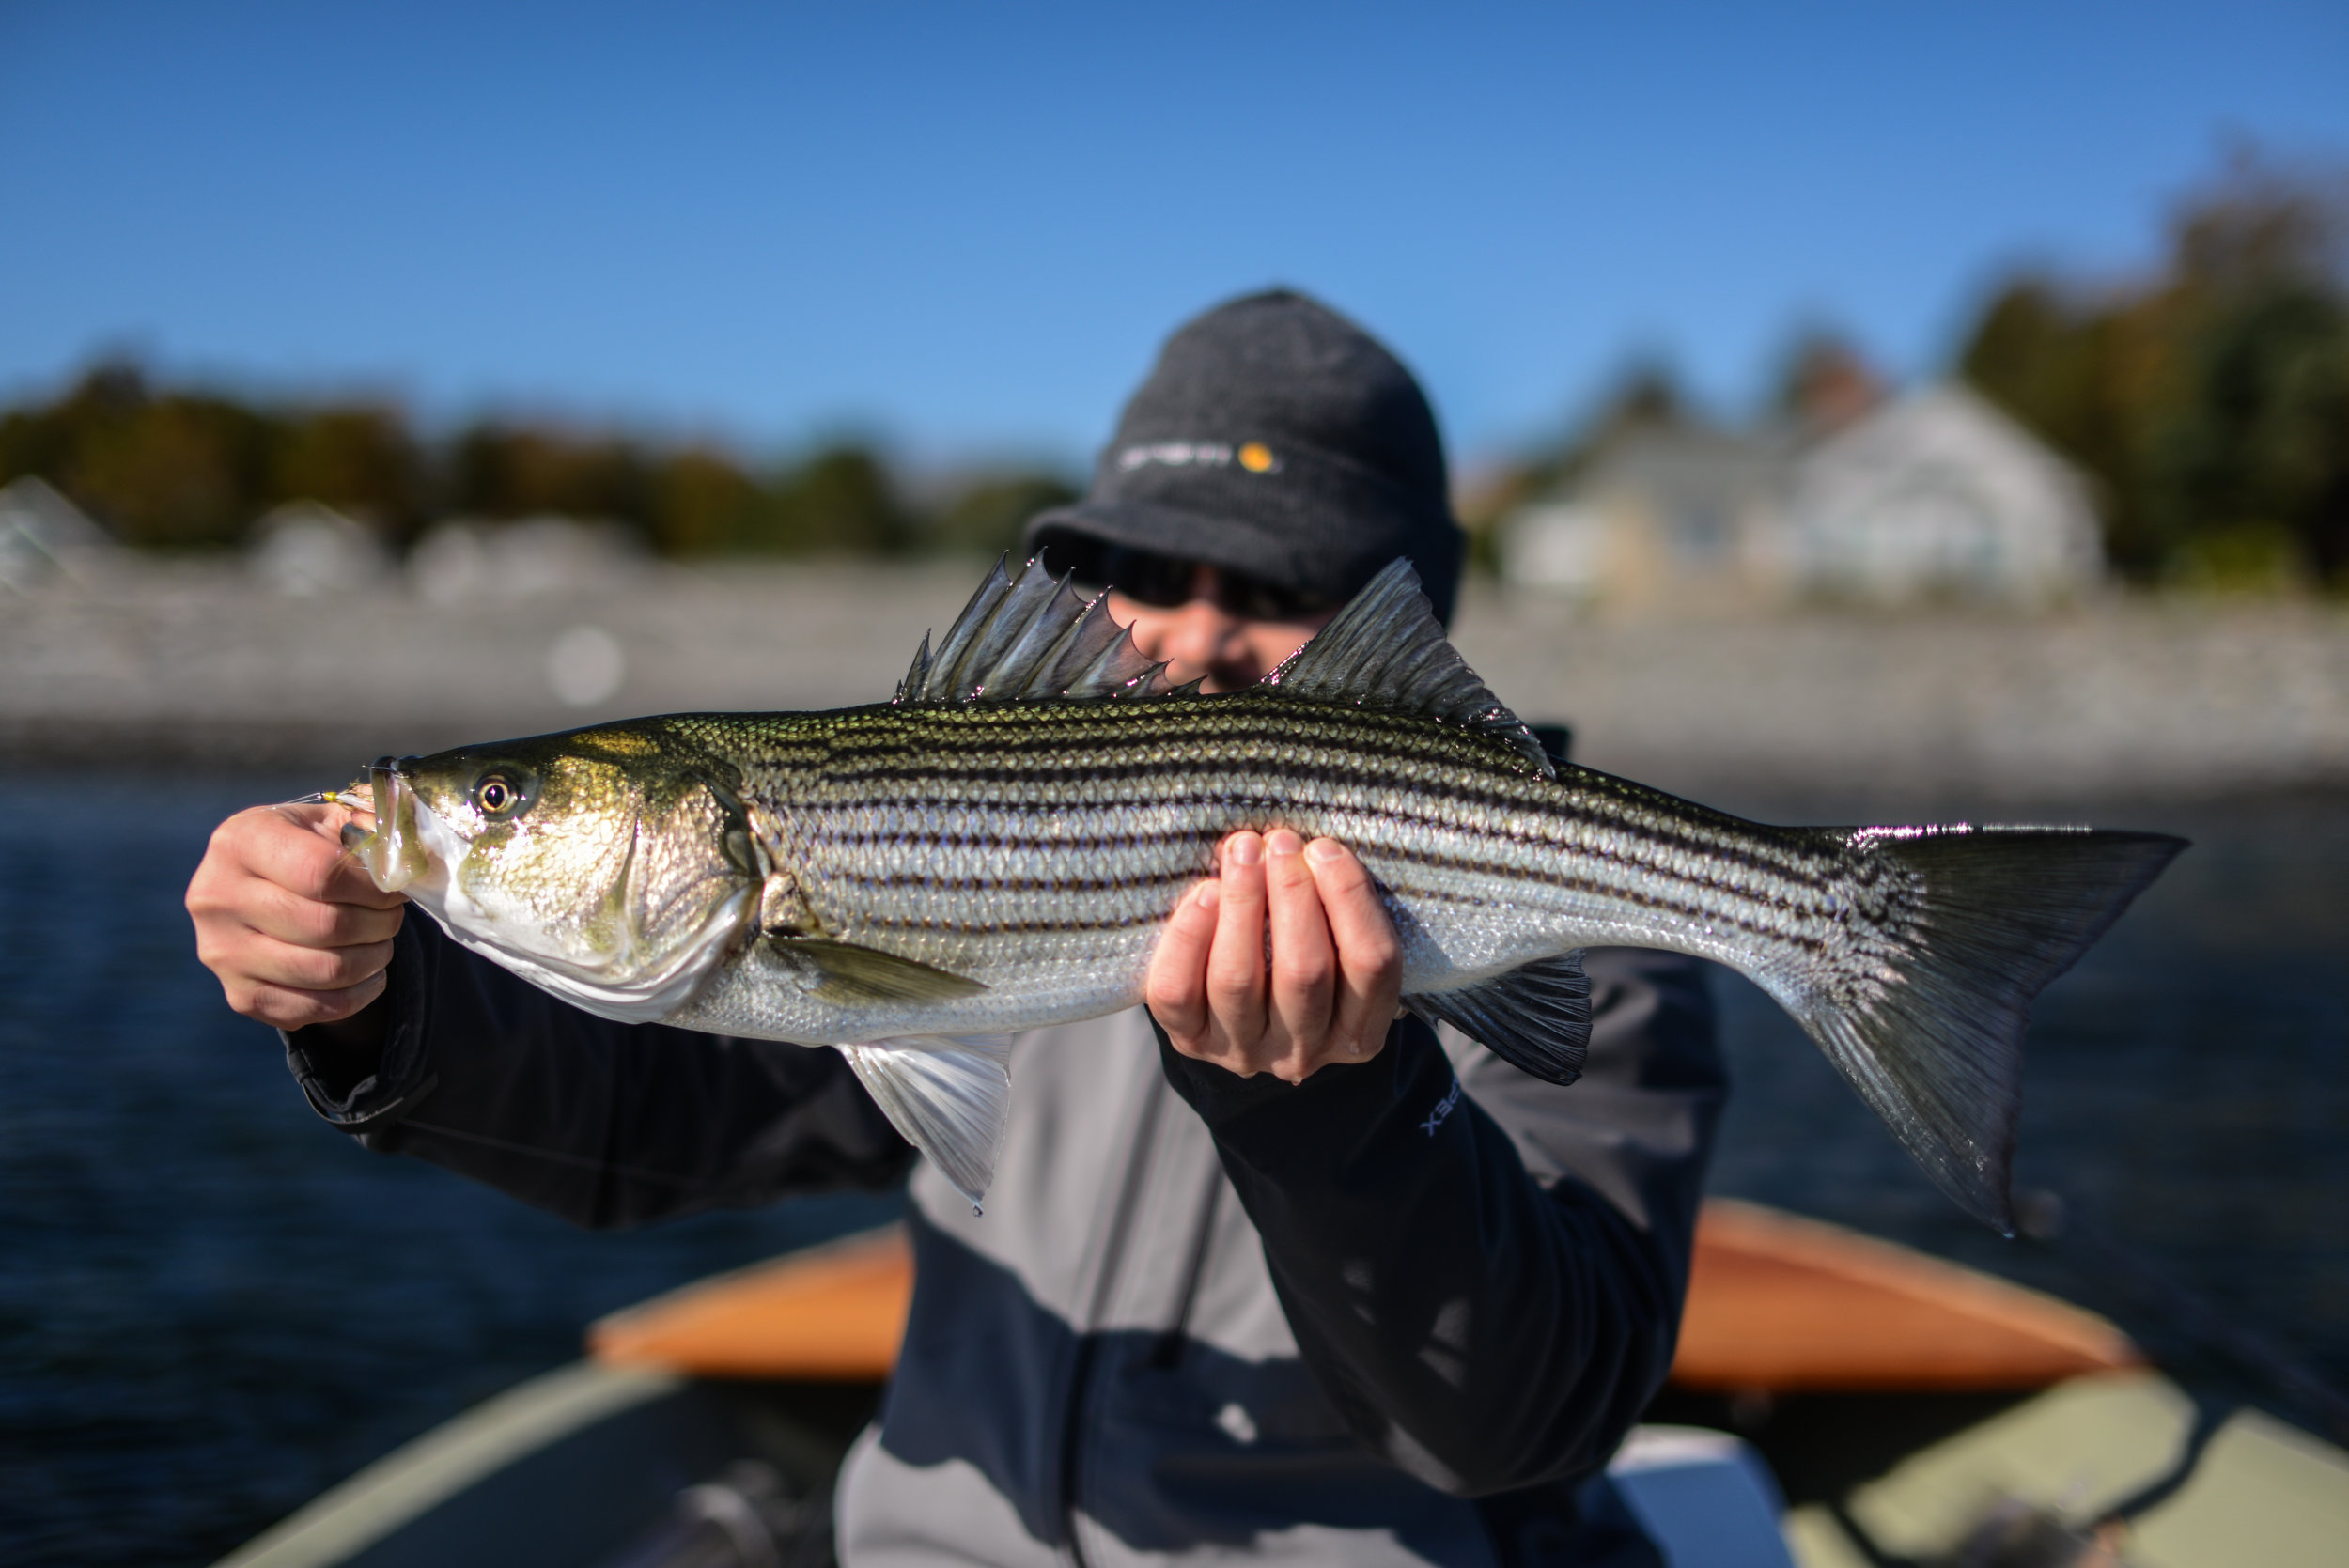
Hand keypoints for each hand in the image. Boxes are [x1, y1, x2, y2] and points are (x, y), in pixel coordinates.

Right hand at [186, 802, 406, 1030]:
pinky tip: (369, 973)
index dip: (373, 886)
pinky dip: (357, 995)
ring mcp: (222, 953)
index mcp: (239, 842)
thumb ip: (370, 829)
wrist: (258, 885)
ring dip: (373, 958)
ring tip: (382, 940)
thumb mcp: (329, 821)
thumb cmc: (304, 847)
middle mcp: (217, 898)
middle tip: (393, 914)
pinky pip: (315, 1009)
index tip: (395, 886)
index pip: (321, 873)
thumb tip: (409, 859)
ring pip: (325, 971)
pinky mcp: (239, 995)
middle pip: (325, 926)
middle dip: (379, 922)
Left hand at [1147, 830, 1401, 1082]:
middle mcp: (1303, 1052)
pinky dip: (1189, 937)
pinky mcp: (1189, 1040)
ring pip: (1237, 980)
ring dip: (1242, 903)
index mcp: (1358, 1032)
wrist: (1239, 1010)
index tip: (1324, 848)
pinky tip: (1204, 893)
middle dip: (1292, 893)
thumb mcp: (1337, 945)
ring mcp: (1243, 1051)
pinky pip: (1179, 991)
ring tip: (1242, 852)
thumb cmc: (1302, 956)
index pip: (1371, 965)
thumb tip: (1306, 848)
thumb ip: (1335, 909)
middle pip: (1304, 972)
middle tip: (1279, 841)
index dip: (1350, 899)